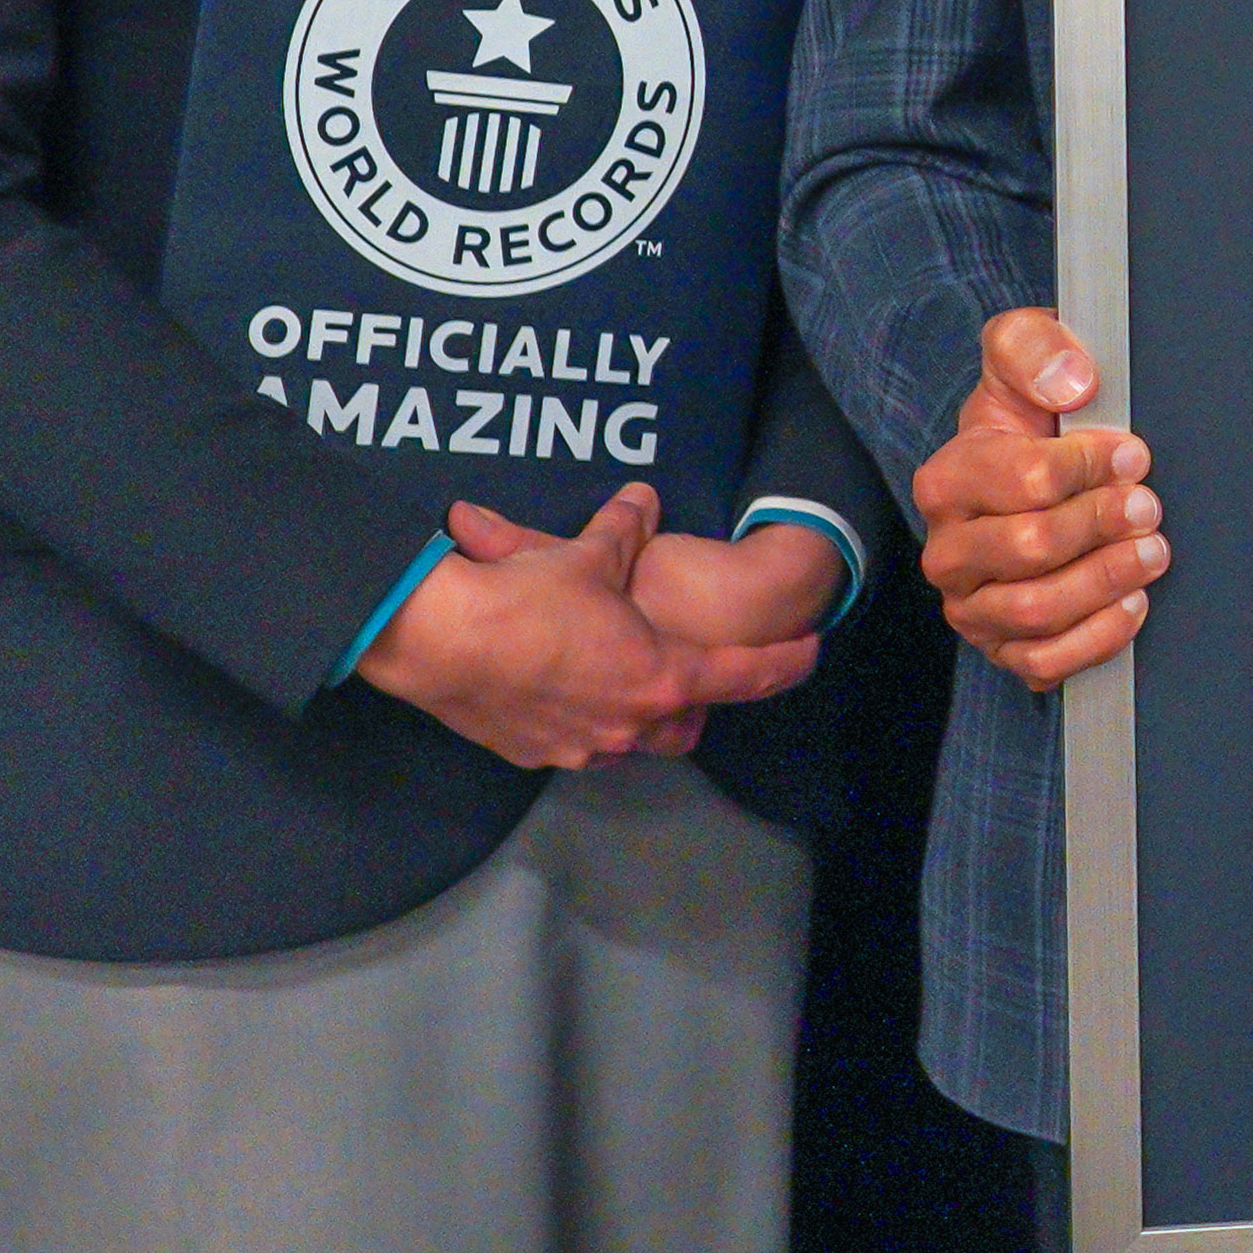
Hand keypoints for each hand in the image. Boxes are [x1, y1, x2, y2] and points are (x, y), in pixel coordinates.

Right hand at [362, 481, 818, 770]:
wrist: (440, 644)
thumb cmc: (527, 598)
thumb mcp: (586, 555)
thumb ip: (624, 530)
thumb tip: (644, 497)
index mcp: (660, 675)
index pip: (743, 674)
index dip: (783, 662)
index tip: (812, 652)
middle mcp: (631, 723)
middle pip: (686, 722)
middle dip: (695, 699)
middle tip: (689, 665)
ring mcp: (584, 747)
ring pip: (633, 738)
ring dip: (638, 710)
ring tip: (622, 673)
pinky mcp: (539, 755)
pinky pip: (583, 742)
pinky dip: (588, 717)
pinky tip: (563, 685)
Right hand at [911, 308, 1163, 689]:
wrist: (1021, 475)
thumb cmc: (1022, 422)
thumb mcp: (1021, 356)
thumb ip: (1035, 348)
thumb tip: (1072, 382)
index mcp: (945, 481)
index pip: (1025, 480)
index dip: (1091, 467)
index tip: (1130, 456)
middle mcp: (947, 551)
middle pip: (1033, 547)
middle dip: (1104, 524)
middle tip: (1147, 507)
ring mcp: (972, 606)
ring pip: (1039, 609)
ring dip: (1108, 579)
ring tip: (1151, 552)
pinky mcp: (1001, 648)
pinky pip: (1045, 661)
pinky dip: (1098, 637)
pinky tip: (1131, 602)